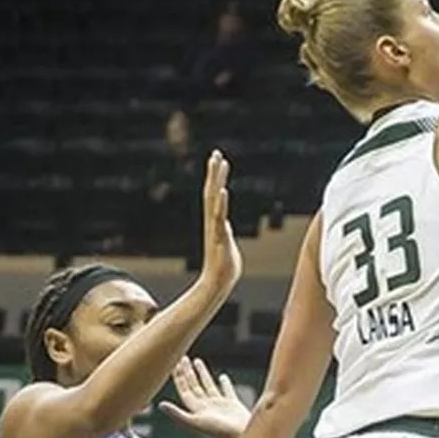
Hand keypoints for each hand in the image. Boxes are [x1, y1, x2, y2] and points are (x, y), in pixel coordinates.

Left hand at [158, 357, 248, 437]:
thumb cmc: (218, 432)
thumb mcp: (195, 422)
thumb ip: (177, 414)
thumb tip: (160, 405)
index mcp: (196, 409)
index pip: (184, 390)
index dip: (179, 378)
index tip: (175, 364)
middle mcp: (206, 406)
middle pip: (193, 386)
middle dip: (187, 372)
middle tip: (183, 358)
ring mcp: (219, 406)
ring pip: (208, 386)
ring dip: (202, 374)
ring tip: (197, 361)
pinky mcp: (233, 405)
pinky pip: (227, 391)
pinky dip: (224, 384)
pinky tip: (222, 376)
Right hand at [201, 151, 243, 293]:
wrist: (218, 284)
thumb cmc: (224, 267)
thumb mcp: (227, 243)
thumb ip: (225, 231)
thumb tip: (225, 225)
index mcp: (215, 221)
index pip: (214, 195)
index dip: (215, 177)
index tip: (217, 159)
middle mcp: (213, 221)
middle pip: (211, 192)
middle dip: (214, 173)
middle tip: (216, 153)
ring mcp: (215, 228)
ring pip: (214, 200)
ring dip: (216, 181)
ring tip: (218, 164)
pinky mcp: (219, 238)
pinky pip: (219, 218)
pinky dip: (221, 204)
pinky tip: (223, 190)